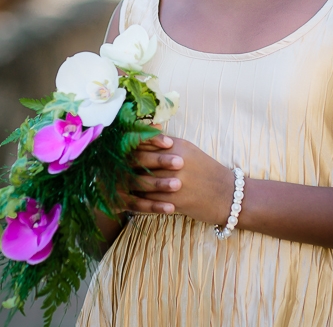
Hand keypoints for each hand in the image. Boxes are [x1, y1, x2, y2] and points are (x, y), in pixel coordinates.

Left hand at [120, 132, 235, 225]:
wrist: (229, 195)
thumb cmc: (206, 171)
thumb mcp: (188, 150)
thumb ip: (166, 142)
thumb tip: (145, 130)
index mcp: (178, 146)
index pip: (145, 141)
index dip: (127, 144)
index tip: (112, 147)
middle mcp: (175, 162)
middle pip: (139, 160)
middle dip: (120, 163)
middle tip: (104, 165)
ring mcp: (175, 182)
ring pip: (141, 182)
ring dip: (124, 184)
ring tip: (111, 184)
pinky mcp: (175, 201)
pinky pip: (149, 202)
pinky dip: (135, 202)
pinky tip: (124, 202)